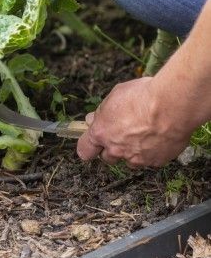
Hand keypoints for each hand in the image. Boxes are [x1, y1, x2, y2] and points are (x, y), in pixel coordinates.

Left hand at [76, 77, 192, 167]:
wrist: (171, 106)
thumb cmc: (143, 96)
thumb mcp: (115, 95)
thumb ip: (103, 111)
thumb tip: (93, 118)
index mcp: (102, 132)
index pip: (85, 150)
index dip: (87, 147)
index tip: (90, 144)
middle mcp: (117, 149)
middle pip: (108, 157)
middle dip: (112, 147)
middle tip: (121, 133)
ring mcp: (137, 158)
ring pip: (129, 161)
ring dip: (131, 152)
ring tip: (142, 134)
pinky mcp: (156, 162)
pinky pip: (149, 160)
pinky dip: (151, 151)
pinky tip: (157, 136)